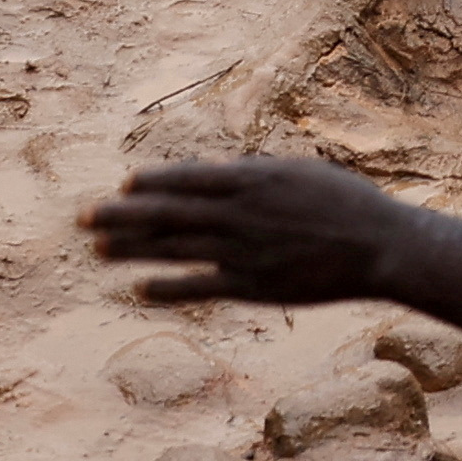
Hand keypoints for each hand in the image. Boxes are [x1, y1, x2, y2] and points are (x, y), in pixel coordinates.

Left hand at [82, 157, 413, 308]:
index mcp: (251, 179)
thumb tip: (222, 171)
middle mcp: (238, 213)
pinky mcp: (251, 285)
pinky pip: (199, 286)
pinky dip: (166, 288)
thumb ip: (258, 174)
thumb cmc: (347, 203)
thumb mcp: (301, 172)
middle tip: (82, 217)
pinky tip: (138, 289)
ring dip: (131, 250)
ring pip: (173, 249)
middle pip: (166, 214)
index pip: (186, 179)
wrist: (379, 245)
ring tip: (97, 250)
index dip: (152, 182)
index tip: (123, 184)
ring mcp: (242, 251)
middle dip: (121, 215)